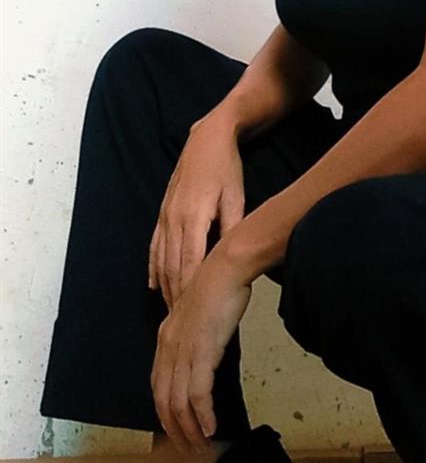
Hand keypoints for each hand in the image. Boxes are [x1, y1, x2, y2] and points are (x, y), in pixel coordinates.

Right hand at [148, 111, 245, 309]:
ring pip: (161, 259)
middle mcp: (174, 219)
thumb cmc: (226, 168)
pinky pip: (154, 246)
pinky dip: (153, 267)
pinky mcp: (162, 213)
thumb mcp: (236, 196)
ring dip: (164, 286)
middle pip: (172, 266)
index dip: (189, 289)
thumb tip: (234, 255)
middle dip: (175, 295)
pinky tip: (153, 285)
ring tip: (169, 312)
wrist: (207, 139)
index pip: (190, 262)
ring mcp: (165, 216)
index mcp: (194, 216)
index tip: (191, 312)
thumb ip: (233, 226)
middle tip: (179, 322)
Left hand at [150, 240, 251, 452]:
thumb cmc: (219, 286)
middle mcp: (168, 347)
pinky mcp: (201, 352)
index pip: (158, 385)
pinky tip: (211, 427)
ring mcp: (183, 351)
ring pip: (179, 402)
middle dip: (175, 429)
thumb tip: (202, 350)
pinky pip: (198, 393)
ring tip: (200, 444)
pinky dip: (203, 415)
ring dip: (190, 428)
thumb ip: (194, 334)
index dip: (165, 411)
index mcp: (165, 338)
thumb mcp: (199, 313)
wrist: (225, 269)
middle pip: (164, 400)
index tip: (176, 428)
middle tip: (188, 447)